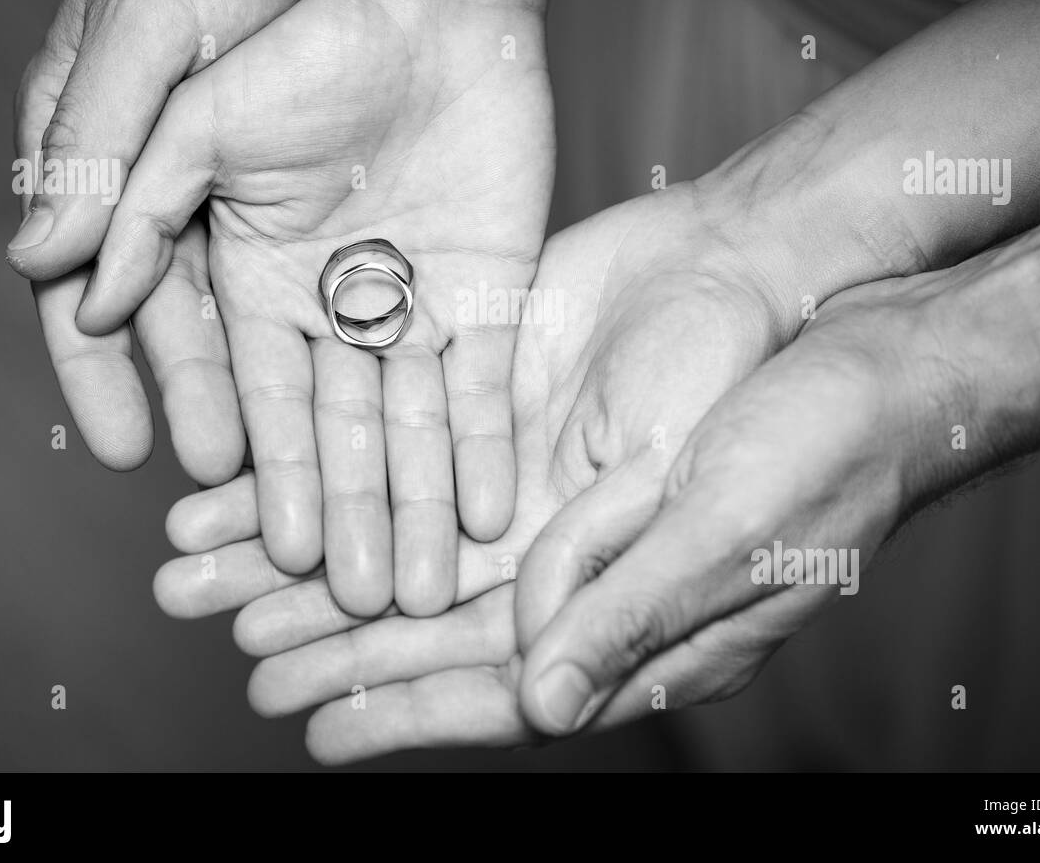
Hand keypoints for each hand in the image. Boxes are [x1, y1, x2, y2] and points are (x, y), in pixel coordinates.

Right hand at [56, 0, 556, 615]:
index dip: (265, 471)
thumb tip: (60, 287)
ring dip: (420, 506)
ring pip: (414, 424)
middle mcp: (334, 306)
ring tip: (428, 592)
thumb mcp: (197, 110)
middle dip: (351, 514)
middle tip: (359, 602)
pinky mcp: (491, 287)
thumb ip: (136, 197)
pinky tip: (491, 512)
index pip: (254, 395)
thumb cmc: (302, 44)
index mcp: (257, 279)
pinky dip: (486, 444)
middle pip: (340, 431)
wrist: (427, 2)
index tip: (269, 546)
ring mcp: (416, 302)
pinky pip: (487, 380)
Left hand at [151, 177, 817, 754]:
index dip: (404, 705)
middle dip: (319, 629)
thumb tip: (542, 703)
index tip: (311, 726)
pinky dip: (348, 461)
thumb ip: (632, 611)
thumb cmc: (820, 444)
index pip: (499, 683)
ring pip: (404, 530)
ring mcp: (541, 485)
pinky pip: (417, 447)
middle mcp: (571, 563)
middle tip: (215, 634)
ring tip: (203, 565)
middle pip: (425, 614)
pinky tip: (279, 473)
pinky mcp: (521, 410)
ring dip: (308, 551)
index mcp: (630, 620)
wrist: (836, 312)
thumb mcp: (730, 528)